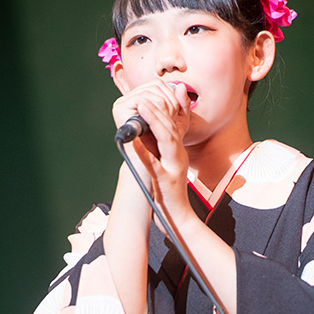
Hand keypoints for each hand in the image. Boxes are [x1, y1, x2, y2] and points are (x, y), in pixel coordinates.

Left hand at [130, 81, 192, 231]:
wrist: (178, 219)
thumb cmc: (170, 193)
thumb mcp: (170, 166)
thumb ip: (165, 147)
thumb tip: (158, 127)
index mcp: (177, 155)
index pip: (174, 126)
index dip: (165, 108)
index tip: (153, 94)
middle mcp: (178, 159)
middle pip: (173, 130)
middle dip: (160, 110)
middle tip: (145, 95)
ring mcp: (173, 171)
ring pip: (168, 143)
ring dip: (157, 123)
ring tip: (144, 108)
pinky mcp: (164, 184)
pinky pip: (155, 166)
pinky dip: (146, 152)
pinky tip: (135, 142)